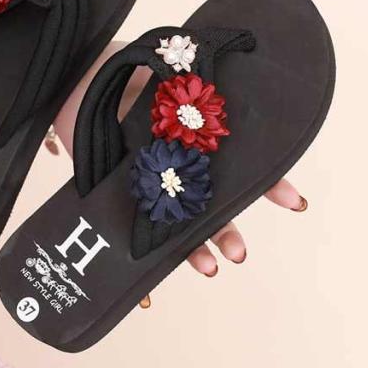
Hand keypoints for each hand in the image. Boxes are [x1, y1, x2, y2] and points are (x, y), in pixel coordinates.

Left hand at [53, 42, 307, 278]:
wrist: (73, 78)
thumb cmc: (123, 71)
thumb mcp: (167, 76)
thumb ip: (193, 91)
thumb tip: (238, 86)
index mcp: (193, 138)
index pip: (238, 166)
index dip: (268, 185)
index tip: (294, 203)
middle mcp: (174, 165)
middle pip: (209, 206)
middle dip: (227, 232)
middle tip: (237, 254)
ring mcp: (146, 182)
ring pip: (177, 224)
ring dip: (195, 250)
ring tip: (209, 270)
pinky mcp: (116, 193)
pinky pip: (134, 232)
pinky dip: (142, 266)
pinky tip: (147, 295)